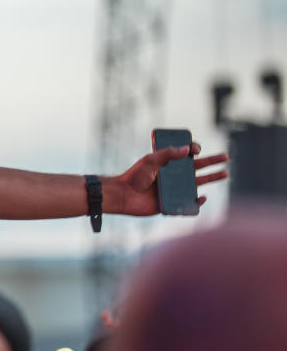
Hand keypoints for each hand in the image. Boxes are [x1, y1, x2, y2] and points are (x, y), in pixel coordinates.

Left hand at [111, 143, 228, 214]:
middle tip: (226, 157)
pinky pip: (189, 202)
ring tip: (225, 173)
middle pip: (197, 167)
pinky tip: (202, 196)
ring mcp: (174, 189)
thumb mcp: (150, 160)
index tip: (196, 148)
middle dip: (212, 162)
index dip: (194, 149)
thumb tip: (187, 149)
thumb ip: (167, 154)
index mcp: (168, 163)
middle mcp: (173, 175)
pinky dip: (197, 201)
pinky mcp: (172, 202)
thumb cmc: (134, 177)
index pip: (186, 155)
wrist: (124, 195)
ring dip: (212, 178)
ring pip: (197, 183)